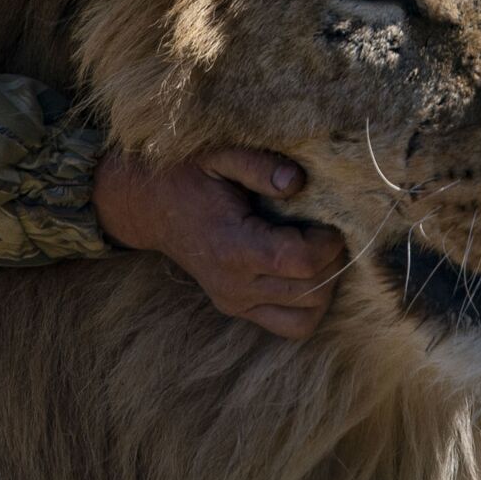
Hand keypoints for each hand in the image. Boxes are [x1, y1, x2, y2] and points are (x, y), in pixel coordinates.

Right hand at [91, 148, 346, 339]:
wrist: (149, 204)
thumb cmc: (187, 173)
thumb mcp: (219, 154)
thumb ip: (258, 165)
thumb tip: (297, 181)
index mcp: (232, 246)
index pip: (300, 261)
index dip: (328, 242)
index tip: (329, 219)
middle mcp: (234, 284)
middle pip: (311, 289)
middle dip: (332, 260)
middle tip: (326, 229)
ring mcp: (234, 301)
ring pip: (307, 314)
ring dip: (324, 283)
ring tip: (316, 249)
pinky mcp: (236, 307)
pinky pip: (291, 325)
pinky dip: (308, 304)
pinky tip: (303, 271)